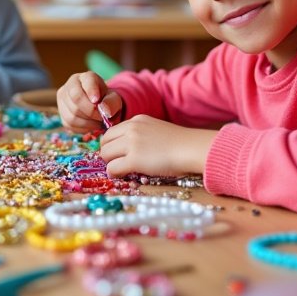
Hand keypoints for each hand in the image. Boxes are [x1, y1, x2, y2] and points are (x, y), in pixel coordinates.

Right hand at [56, 71, 122, 132]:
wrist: (99, 107)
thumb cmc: (106, 100)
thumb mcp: (114, 98)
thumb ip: (112, 102)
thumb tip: (104, 111)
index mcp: (84, 78)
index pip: (85, 83)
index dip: (91, 92)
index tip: (97, 101)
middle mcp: (69, 86)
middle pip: (76, 99)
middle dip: (91, 112)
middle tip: (102, 117)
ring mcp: (62, 100)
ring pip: (72, 115)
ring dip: (88, 123)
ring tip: (98, 122)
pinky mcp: (61, 114)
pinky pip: (70, 125)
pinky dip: (83, 128)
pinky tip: (90, 124)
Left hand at [98, 115, 215, 177]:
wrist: (191, 149)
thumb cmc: (180, 144)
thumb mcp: (156, 130)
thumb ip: (140, 135)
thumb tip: (127, 149)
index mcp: (136, 120)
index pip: (112, 131)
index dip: (111, 144)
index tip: (115, 153)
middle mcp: (131, 129)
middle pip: (105, 142)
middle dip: (107, 153)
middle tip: (115, 163)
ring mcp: (131, 143)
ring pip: (106, 154)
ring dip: (110, 163)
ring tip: (119, 170)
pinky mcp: (134, 159)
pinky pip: (113, 168)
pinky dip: (114, 173)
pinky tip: (121, 175)